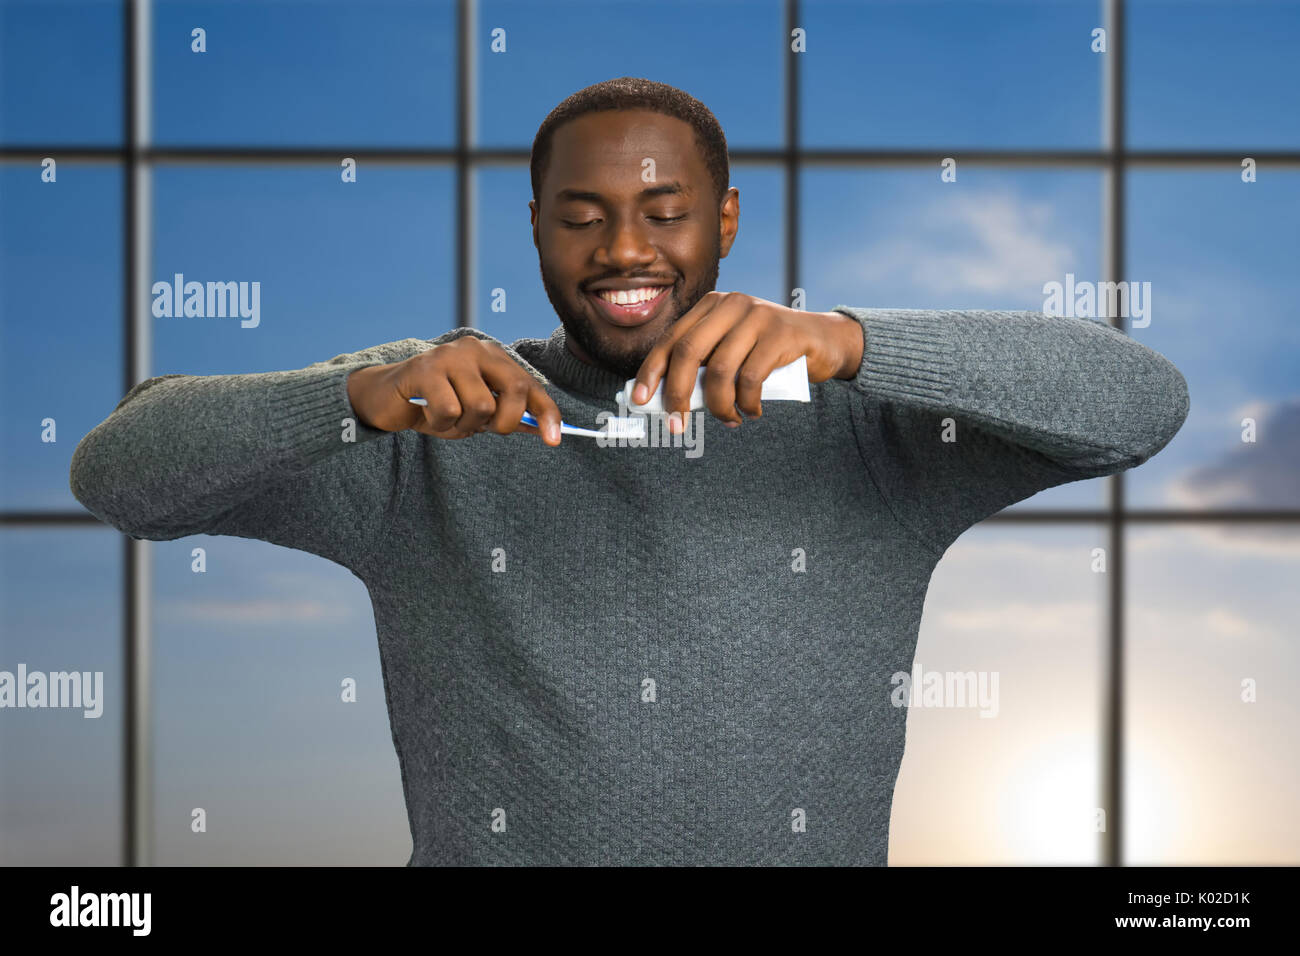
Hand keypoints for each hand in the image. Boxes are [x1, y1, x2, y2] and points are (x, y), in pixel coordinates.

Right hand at [346, 337, 563, 444]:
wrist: (387, 397)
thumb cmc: (436, 403)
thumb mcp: (476, 411)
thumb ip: (508, 415)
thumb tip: (547, 431)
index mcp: (493, 356)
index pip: (529, 384)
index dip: (546, 413)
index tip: (554, 440)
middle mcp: (475, 349)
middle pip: (513, 391)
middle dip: (503, 422)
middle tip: (480, 428)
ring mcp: (449, 356)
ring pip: (480, 406)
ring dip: (465, 426)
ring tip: (447, 419)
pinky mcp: (424, 369)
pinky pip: (449, 410)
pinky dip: (440, 424)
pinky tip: (428, 415)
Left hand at [630, 292, 864, 430]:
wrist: (824, 341)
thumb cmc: (769, 352)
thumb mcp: (732, 352)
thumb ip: (705, 367)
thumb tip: (669, 402)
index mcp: (711, 305)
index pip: (671, 340)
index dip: (651, 371)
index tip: (641, 400)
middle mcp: (730, 304)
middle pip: (688, 352)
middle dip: (678, 393)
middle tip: (677, 424)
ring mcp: (756, 315)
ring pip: (720, 370)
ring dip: (719, 406)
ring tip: (729, 420)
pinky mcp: (780, 333)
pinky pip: (751, 378)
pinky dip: (747, 403)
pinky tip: (752, 411)